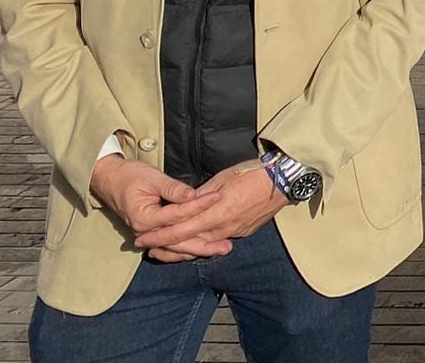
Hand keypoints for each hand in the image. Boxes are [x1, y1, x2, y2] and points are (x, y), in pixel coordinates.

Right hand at [90, 153, 225, 257]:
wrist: (110, 180)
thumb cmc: (131, 176)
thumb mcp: (152, 178)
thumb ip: (173, 188)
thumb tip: (192, 196)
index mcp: (145, 218)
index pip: (178, 215)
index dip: (199, 205)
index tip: (218, 198)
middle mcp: (146, 232)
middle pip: (179, 242)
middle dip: (204, 245)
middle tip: (227, 246)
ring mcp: (149, 234)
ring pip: (177, 246)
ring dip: (199, 249)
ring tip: (221, 250)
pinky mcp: (153, 232)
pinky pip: (173, 243)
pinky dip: (188, 247)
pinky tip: (205, 248)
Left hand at [131, 159, 286, 261]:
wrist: (282, 180)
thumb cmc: (252, 173)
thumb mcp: (222, 178)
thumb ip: (201, 195)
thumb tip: (185, 203)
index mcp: (216, 213)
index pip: (181, 230)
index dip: (160, 237)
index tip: (143, 239)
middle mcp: (223, 228)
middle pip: (189, 244)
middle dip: (166, 248)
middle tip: (147, 249)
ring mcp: (234, 232)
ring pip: (202, 246)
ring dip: (181, 250)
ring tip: (164, 251)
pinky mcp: (242, 232)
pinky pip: (216, 242)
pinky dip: (200, 246)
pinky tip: (192, 245)